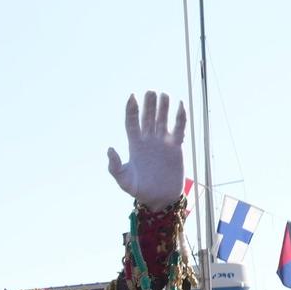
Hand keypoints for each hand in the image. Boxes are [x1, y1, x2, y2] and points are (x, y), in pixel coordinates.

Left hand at [106, 91, 187, 205]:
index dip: (131, 109)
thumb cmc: (139, 190)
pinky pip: (179, 128)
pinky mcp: (176, 146)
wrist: (159, 197)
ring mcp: (162, 142)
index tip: (132, 96)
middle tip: (150, 91)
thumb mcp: (123, 179)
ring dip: (163, 107)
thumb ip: (115, 166)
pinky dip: (180, 117)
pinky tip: (180, 105)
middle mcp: (148, 140)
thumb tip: (110, 148)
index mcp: (134, 145)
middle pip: (148, 117)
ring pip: (163, 119)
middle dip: (149, 104)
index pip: (132, 122)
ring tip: (164, 94)